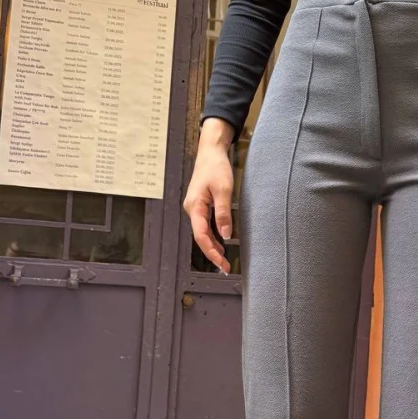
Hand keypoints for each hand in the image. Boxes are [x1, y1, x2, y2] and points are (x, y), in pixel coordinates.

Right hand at [183, 118, 235, 274]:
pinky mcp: (200, 205)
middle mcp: (192, 209)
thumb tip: (225, 235)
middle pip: (201, 237)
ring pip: (203, 233)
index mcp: (195, 207)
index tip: (221, 263)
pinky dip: (213, 236)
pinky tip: (221, 244)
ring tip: (224, 260)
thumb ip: (224, 213)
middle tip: (225, 268)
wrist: (211, 151)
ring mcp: (195, 208)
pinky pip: (205, 225)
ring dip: (213, 247)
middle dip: (213, 254)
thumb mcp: (224, 190)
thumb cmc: (216, 167)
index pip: (201, 236)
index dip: (211, 252)